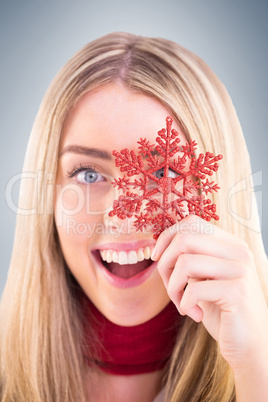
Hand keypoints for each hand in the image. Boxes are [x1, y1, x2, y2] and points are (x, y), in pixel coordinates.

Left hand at [152, 215, 267, 369]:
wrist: (250, 344)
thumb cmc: (222, 310)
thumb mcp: (204, 277)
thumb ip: (191, 258)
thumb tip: (159, 247)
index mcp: (231, 243)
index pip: (191, 222)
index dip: (167, 237)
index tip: (157, 258)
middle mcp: (239, 251)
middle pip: (184, 239)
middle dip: (165, 265)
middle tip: (171, 288)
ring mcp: (240, 269)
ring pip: (185, 262)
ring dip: (173, 288)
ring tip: (182, 304)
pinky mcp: (238, 291)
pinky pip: (194, 289)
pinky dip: (185, 304)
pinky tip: (195, 314)